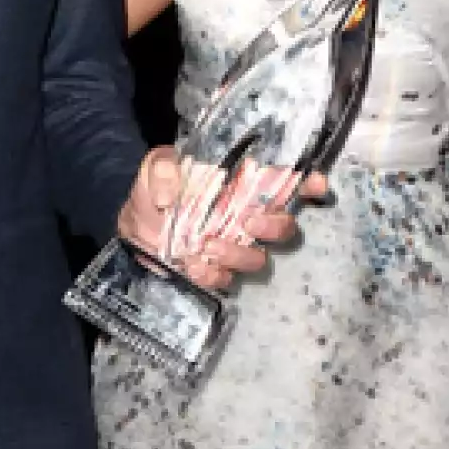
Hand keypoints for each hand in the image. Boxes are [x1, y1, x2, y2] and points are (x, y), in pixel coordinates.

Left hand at [117, 147, 325, 293]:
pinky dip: (212, 275)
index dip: (310, 185)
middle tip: (248, 222)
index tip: (316, 185)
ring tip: (207, 245)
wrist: (131, 227)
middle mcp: (247, 218)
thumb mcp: (154, 168)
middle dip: (275, 227)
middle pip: (285, 228)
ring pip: (258, 260)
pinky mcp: (216, 272)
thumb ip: (162, 169)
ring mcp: (234, 248)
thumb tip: (170, 195)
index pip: (288, 184)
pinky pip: (226, 280)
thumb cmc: (154, 191)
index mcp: (242, 187)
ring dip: (238, 255)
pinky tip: (192, 264)